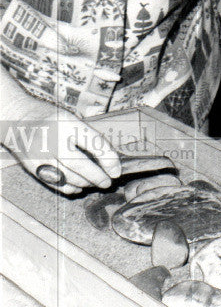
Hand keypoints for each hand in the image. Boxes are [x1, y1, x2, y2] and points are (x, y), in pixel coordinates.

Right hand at [1, 105, 120, 194]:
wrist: (17, 119)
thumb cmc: (50, 118)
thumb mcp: (71, 118)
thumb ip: (86, 136)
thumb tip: (108, 160)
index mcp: (67, 123)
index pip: (94, 143)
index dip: (108, 160)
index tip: (117, 171)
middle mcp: (52, 139)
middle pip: (79, 164)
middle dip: (97, 177)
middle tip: (108, 183)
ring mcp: (40, 154)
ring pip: (67, 177)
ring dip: (85, 183)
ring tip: (95, 183)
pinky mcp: (31, 166)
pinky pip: (54, 183)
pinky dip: (68, 188)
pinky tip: (78, 187)